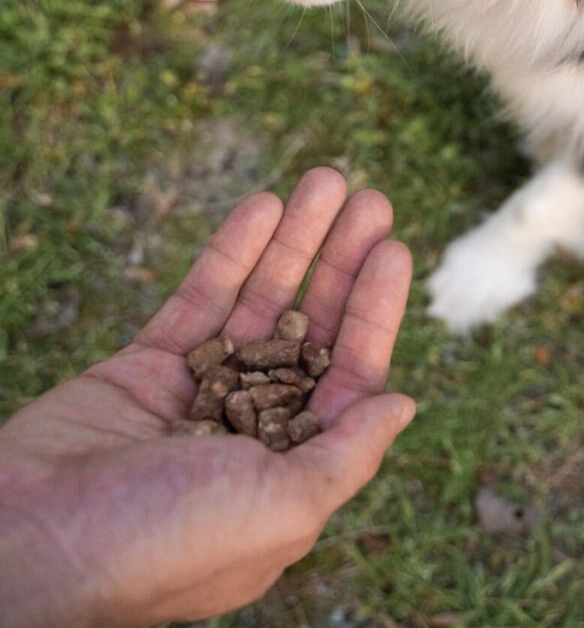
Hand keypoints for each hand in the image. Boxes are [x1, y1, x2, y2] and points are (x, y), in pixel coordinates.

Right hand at [0, 168, 414, 627]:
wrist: (27, 547)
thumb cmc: (166, 543)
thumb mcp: (284, 507)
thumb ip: (349, 452)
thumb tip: (403, 404)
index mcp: (292, 468)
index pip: (351, 373)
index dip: (375, 309)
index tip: (395, 249)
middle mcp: (251, 428)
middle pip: (311, 327)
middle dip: (341, 262)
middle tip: (370, 198)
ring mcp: (197, 394)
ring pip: (258, 302)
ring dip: (294, 241)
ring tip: (325, 179)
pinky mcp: (144, 368)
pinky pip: (198, 299)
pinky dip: (231, 252)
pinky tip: (262, 206)